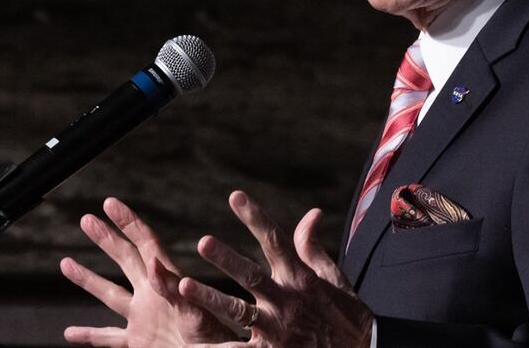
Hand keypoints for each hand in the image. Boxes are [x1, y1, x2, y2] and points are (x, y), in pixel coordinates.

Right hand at [60, 197, 235, 347]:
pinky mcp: (138, 342)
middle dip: (106, 239)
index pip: (146, 244)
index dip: (128, 222)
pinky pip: (107, 338)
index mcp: (169, 283)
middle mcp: (152, 295)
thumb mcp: (195, 313)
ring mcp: (143, 318)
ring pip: (109, 295)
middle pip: (125, 260)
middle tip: (86, 218)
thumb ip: (172, 290)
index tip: (110, 203)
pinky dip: (88, 336)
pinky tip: (70, 333)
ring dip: (87, 279)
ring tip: (65, 263)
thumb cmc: (214, 340)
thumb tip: (152, 261)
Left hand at [177, 190, 373, 347]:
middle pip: (251, 274)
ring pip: (237, 310)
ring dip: (210, 298)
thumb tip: (312, 213)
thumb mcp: (333, 277)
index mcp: (300, 277)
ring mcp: (277, 329)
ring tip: (183, 285)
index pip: (275, 240)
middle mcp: (287, 300)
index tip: (235, 196)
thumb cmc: (344, 315)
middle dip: (226, 258)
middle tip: (203, 241)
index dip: (255, 217)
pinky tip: (194, 344)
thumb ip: (312, 248)